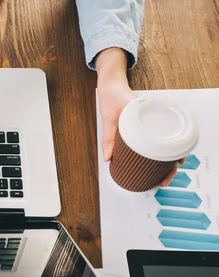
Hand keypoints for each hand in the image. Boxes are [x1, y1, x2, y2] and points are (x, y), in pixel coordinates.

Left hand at [96, 48, 182, 185]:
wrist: (110, 84)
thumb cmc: (113, 97)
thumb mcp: (110, 118)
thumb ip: (108, 137)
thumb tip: (108, 158)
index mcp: (152, 117)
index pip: (172, 137)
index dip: (176, 154)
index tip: (177, 165)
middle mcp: (154, 122)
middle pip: (168, 147)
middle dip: (168, 167)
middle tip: (163, 181)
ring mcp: (149, 126)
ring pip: (160, 147)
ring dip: (161, 163)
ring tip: (158, 178)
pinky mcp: (141, 128)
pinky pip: (150, 144)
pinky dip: (152, 156)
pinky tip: (149, 167)